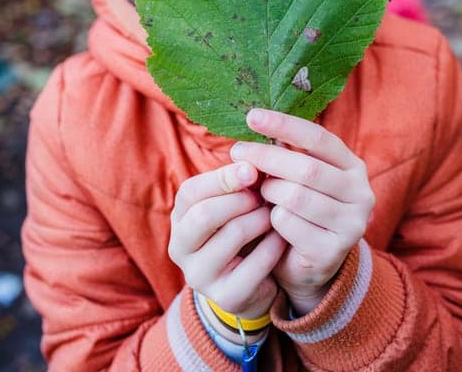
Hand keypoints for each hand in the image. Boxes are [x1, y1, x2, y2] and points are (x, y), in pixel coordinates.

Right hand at [168, 161, 286, 320]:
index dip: (223, 178)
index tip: (252, 169)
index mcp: (180, 218)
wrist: (251, 283)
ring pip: (232, 236)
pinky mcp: (225, 297)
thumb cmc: (241, 229)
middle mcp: (180, 248)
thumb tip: (254, 163)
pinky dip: (273, 246)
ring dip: (259, 219)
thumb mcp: (234, 204)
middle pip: (205, 214)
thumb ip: (239, 182)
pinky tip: (281, 238)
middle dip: (240, 199)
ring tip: (273, 213)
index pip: (191, 192)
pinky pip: (255, 265)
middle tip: (263, 195)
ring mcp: (199, 276)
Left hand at [230, 109, 374, 315]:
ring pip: (295, 196)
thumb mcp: (298, 177)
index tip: (253, 116)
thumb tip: (257, 122)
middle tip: (237, 152)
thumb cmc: (299, 210)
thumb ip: (287, 153)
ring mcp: (351, 224)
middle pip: (306, 168)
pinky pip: (289, 224)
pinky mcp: (333, 250)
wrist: (309, 266)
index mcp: (353, 166)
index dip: (285, 125)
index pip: (319, 138)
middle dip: (266, 157)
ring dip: (269, 192)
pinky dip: (272, 219)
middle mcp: (360, 193)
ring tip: (261, 194)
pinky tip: (271, 222)